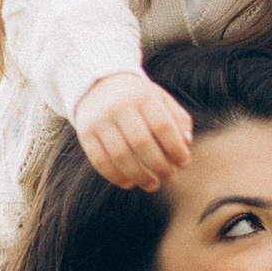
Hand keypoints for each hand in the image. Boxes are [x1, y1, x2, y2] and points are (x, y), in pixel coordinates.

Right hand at [73, 72, 193, 189]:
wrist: (99, 85)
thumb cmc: (140, 100)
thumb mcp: (161, 101)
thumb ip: (178, 121)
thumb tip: (186, 144)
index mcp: (143, 97)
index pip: (163, 126)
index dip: (176, 149)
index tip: (184, 163)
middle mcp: (119, 106)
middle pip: (142, 143)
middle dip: (160, 166)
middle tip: (170, 178)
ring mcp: (100, 120)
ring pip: (120, 155)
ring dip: (140, 176)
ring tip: (152, 185)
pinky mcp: (85, 133)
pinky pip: (100, 160)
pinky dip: (116, 176)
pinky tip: (129, 183)